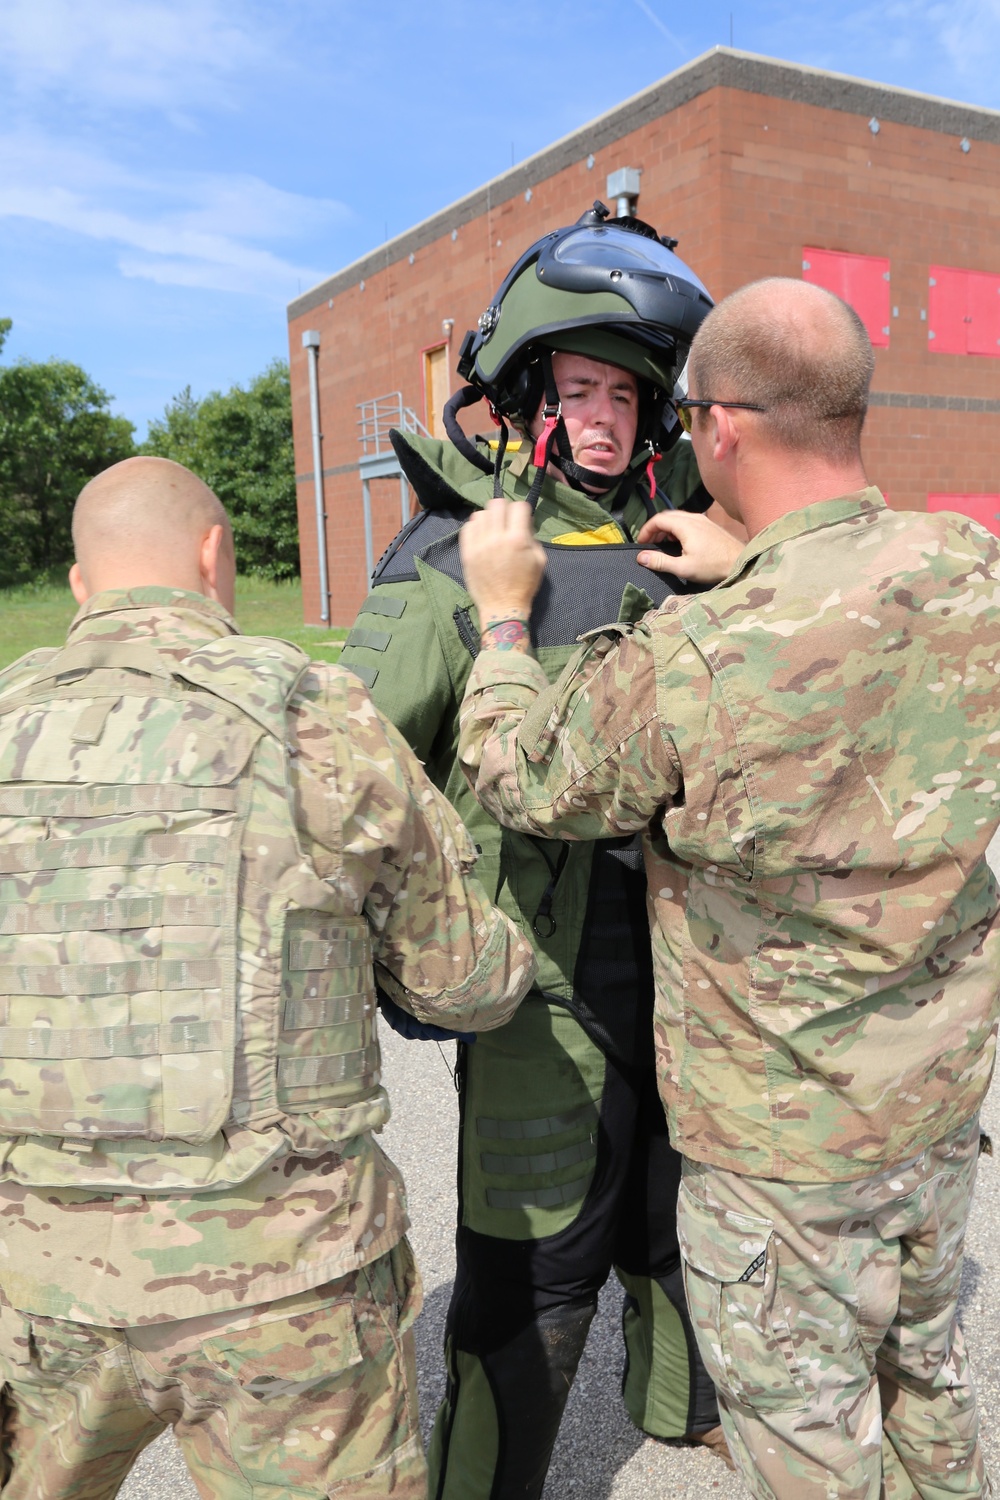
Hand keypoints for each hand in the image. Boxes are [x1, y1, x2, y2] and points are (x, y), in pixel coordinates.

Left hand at [460, 497, 545, 620]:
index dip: (522, 510)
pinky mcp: (467, 552)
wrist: (502, 607)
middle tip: (506, 521)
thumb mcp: (540, 561)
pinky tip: (481, 535)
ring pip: (481, 514)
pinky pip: (467, 527)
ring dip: (489, 517)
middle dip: (505, 509)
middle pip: (497, 504)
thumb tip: (523, 524)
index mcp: (518, 539)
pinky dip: (475, 527)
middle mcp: (497, 538)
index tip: (521, 519)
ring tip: (492, 528)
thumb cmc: (524, 586)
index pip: (518, 507)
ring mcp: (479, 545)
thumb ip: (533, 538)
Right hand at [636, 510, 743, 583]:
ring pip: (678, 517)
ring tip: (662, 543)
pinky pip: (688, 521)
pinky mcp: (709, 525)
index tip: (641, 543)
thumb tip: (641, 557)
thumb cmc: (713, 566)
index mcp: (685, 525)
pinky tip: (679, 542)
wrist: (741, 563)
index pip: (658, 520)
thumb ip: (660, 561)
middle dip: (655, 528)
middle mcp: (694, 517)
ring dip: (666, 528)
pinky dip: (677, 528)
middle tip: (649, 543)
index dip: (646, 530)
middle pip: (667, 516)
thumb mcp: (683, 568)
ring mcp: (703, 520)